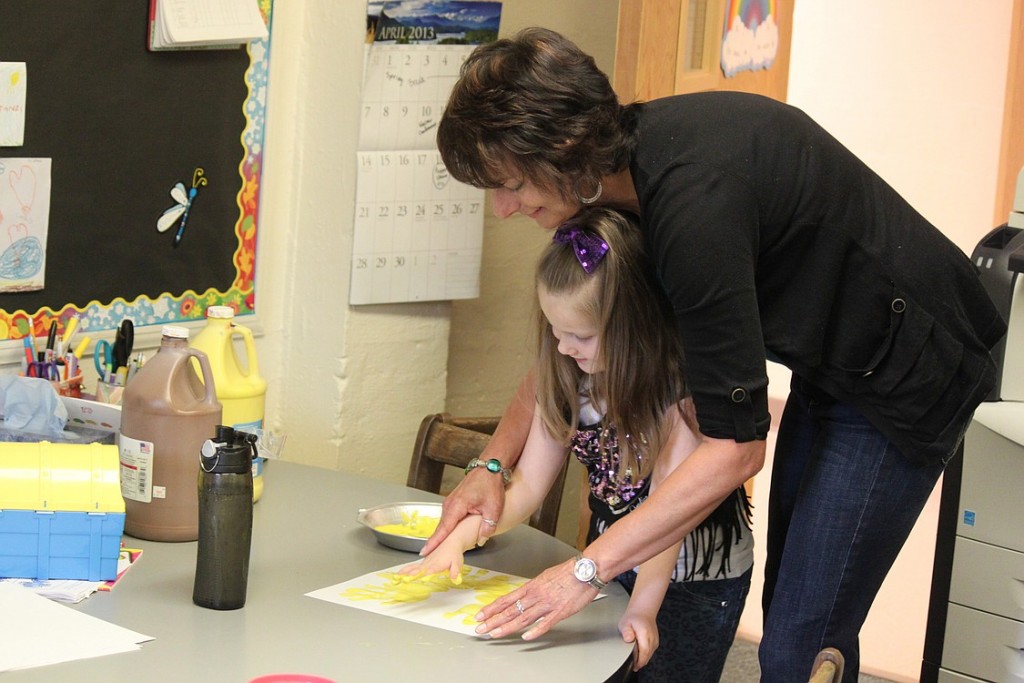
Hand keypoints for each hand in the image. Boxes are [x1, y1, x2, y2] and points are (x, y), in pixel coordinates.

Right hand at [399, 535, 466, 582]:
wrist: (451, 541)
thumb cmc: (454, 553)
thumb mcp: (458, 562)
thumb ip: (455, 570)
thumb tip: (455, 579)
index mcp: (438, 563)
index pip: (430, 570)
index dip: (424, 574)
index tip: (417, 578)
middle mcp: (430, 562)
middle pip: (418, 569)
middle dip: (410, 574)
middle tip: (402, 580)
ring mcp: (426, 561)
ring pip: (414, 566)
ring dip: (405, 571)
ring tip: (397, 577)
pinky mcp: (424, 561)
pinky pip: (413, 565)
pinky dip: (406, 569)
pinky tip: (400, 573)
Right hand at [421, 467, 505, 554]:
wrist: (489, 467)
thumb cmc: (490, 485)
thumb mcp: (493, 508)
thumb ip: (487, 526)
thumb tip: (480, 541)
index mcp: (457, 506)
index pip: (443, 528)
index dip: (434, 542)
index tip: (424, 552)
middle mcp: (449, 504)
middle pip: (441, 527)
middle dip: (435, 542)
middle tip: (429, 557)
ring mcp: (450, 502)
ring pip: (445, 523)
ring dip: (442, 535)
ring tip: (437, 550)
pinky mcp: (454, 501)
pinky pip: (448, 518)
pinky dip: (447, 527)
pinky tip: (449, 535)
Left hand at [473, 559, 596, 639]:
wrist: (585, 570)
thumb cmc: (568, 572)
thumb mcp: (545, 577)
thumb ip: (534, 588)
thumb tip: (524, 595)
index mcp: (531, 586)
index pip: (506, 599)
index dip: (492, 608)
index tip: (480, 615)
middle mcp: (536, 596)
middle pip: (510, 610)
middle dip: (493, 620)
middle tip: (480, 628)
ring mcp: (547, 605)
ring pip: (522, 618)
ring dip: (506, 627)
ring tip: (494, 634)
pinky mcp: (560, 612)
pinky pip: (545, 624)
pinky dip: (534, 631)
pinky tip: (525, 637)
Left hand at [619, 609, 658, 670]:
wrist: (643, 611)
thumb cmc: (633, 617)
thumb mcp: (625, 623)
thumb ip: (626, 631)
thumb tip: (628, 639)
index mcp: (644, 633)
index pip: (644, 651)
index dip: (640, 661)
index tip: (634, 666)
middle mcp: (652, 637)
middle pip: (648, 655)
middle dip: (641, 662)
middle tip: (633, 666)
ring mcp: (655, 639)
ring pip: (650, 654)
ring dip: (643, 659)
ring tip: (635, 661)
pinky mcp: (655, 641)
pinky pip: (651, 651)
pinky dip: (646, 655)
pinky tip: (640, 655)